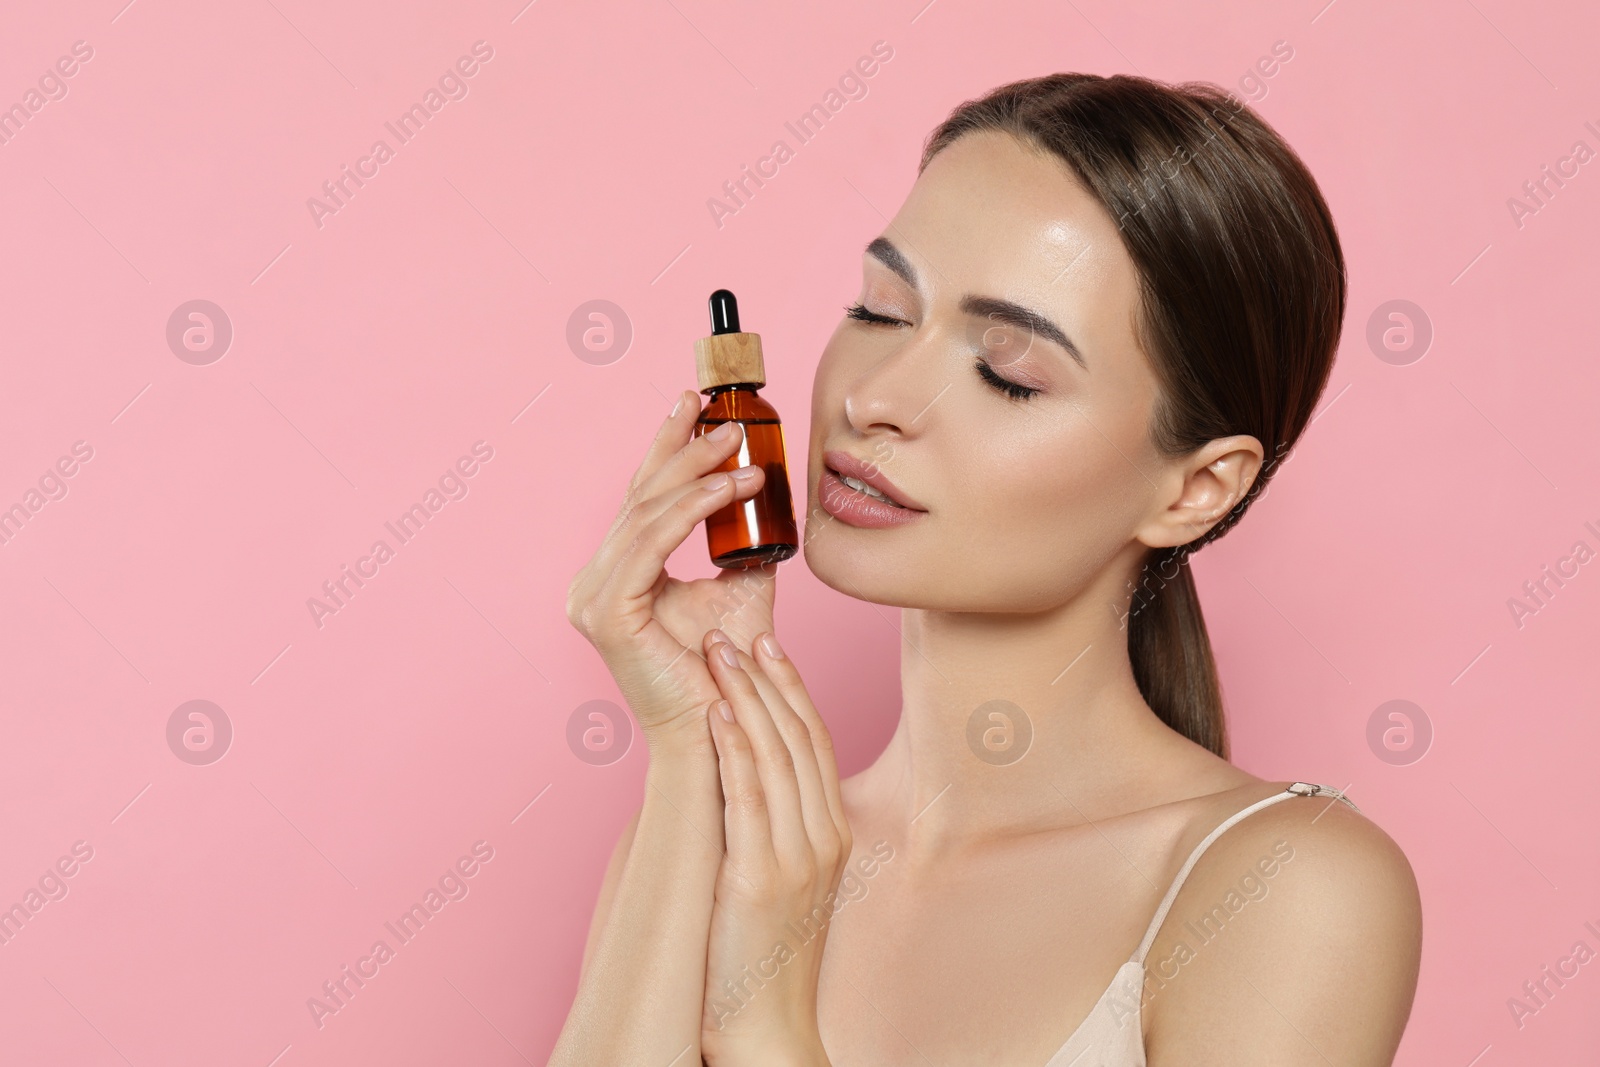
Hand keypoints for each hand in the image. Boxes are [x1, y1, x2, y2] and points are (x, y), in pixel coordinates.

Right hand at [566, 390, 778, 741]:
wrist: (718, 731)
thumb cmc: (728, 673)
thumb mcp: (741, 595)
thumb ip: (744, 552)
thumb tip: (770, 509)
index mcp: (616, 577)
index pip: (641, 501)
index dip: (666, 449)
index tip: (695, 408)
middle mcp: (593, 583)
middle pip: (639, 498)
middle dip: (682, 448)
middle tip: (722, 415)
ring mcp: (591, 598)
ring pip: (645, 514)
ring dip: (697, 475)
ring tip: (741, 449)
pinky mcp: (605, 614)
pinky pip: (652, 543)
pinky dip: (692, 509)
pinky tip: (728, 487)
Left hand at [698, 629, 847, 1066]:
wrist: (767, 1028)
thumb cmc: (762, 957)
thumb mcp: (781, 880)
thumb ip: (773, 828)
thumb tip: (742, 781)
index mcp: (831, 834)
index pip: (816, 743)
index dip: (792, 690)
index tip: (770, 647)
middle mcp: (823, 837)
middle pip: (799, 738)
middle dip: (766, 679)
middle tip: (738, 632)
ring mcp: (797, 858)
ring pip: (775, 756)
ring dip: (744, 697)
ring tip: (718, 653)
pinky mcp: (760, 879)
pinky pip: (748, 799)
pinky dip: (732, 749)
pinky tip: (713, 713)